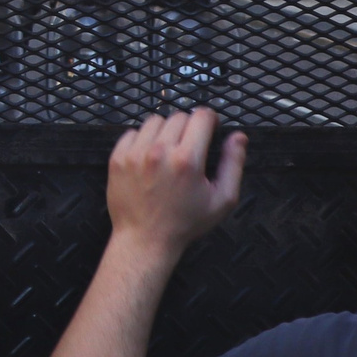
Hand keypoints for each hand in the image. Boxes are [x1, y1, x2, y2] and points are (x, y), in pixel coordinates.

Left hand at [107, 109, 244, 256]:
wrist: (145, 239)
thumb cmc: (185, 223)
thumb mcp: (222, 200)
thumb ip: (233, 164)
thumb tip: (238, 137)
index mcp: (187, 160)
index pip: (201, 116)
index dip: (210, 120)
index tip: (209, 129)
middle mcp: (160, 152)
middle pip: (179, 117)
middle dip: (189, 128)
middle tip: (189, 149)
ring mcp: (135, 153)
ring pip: (155, 121)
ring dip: (165, 131)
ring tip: (168, 153)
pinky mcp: (118, 158)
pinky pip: (133, 132)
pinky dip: (142, 140)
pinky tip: (149, 158)